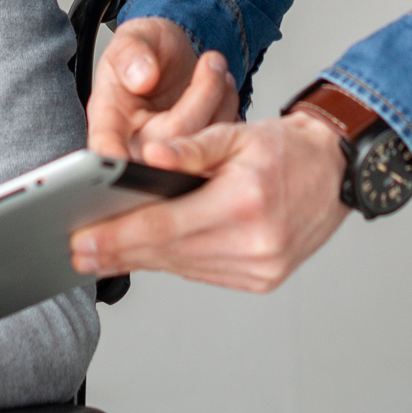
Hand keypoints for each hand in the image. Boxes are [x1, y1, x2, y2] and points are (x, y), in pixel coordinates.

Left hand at [71, 107, 349, 292]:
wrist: (336, 171)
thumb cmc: (288, 149)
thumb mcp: (239, 133)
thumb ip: (192, 145)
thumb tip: (150, 157)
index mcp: (244, 203)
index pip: (164, 226)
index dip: (117, 236)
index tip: (80, 242)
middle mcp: (254, 244)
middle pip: (168, 254)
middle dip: (118, 253)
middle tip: (75, 253)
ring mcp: (260, 268)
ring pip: (183, 268)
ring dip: (142, 261)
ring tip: (102, 254)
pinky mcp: (263, 279)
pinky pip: (204, 273)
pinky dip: (175, 262)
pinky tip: (148, 254)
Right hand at [85, 15, 239, 161]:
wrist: (174, 55)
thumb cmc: (147, 49)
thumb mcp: (133, 36)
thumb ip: (130, 53)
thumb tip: (140, 78)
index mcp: (110, 115)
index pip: (107, 142)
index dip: (115, 154)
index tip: (129, 153)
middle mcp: (138, 140)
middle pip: (170, 139)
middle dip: (201, 96)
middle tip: (212, 60)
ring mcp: (170, 149)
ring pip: (202, 143)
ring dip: (219, 98)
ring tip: (216, 66)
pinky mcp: (199, 152)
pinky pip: (223, 144)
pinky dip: (230, 108)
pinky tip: (222, 84)